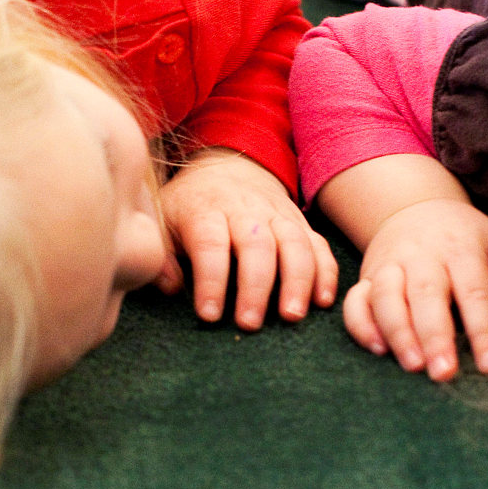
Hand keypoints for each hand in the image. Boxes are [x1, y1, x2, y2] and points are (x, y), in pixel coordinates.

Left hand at [157, 148, 337, 328]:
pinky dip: (325, 272)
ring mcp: (277, 215)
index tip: (209, 314)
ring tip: (292, 316)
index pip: (210, 245)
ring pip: (294, 243)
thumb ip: (162, 254)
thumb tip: (171, 288)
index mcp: (206, 210)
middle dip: (255, 287)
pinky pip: (318, 245)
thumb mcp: (164, 219)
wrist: (229, 165)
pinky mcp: (300, 223)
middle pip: (257, 246)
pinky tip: (323, 301)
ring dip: (297, 281)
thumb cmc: (191, 204)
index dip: (211, 280)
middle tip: (250, 323)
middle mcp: (245, 210)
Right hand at [342, 198, 487, 380]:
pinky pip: (355, 302)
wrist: (417, 208)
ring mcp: (390, 265)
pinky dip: (361, 326)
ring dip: (398, 333)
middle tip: (444, 372)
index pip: (474, 292)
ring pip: (386, 297)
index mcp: (461, 249)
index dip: (483, 330)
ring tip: (413, 365)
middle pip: (426, 295)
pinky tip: (378, 349)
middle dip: (434, 336)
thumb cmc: (466, 239)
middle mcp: (422, 255)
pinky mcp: (366, 277)